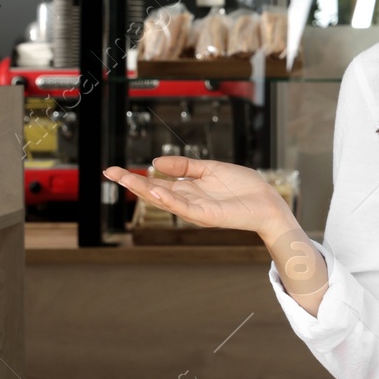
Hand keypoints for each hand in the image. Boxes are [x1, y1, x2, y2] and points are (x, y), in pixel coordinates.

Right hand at [103, 157, 293, 239]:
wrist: (267, 201)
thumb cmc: (243, 186)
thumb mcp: (209, 169)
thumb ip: (184, 166)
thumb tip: (156, 163)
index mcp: (188, 189)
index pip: (156, 183)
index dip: (136, 177)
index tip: (115, 170)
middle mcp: (188, 201)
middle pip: (154, 192)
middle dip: (132, 182)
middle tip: (110, 173)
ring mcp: (196, 209)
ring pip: (164, 200)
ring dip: (145, 190)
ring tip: (126, 179)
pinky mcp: (207, 215)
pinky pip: (184, 208)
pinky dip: (169, 200)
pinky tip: (156, 190)